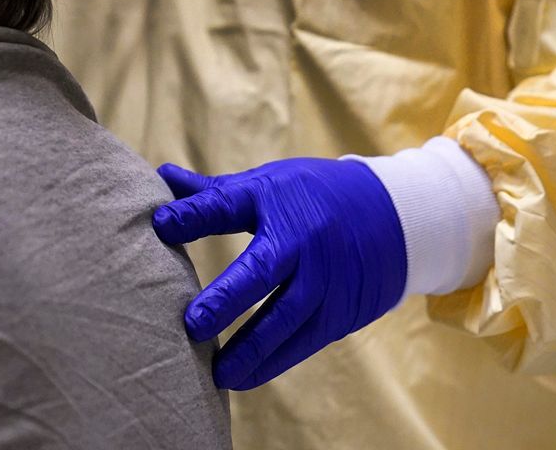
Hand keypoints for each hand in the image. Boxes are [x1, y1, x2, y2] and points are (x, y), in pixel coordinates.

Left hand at [153, 158, 406, 389]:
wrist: (395, 215)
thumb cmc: (313, 198)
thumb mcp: (268, 185)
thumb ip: (213, 194)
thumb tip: (161, 176)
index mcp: (277, 201)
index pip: (229, 205)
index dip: (194, 215)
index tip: (160, 225)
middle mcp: (304, 241)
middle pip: (264, 271)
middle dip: (229, 299)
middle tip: (192, 325)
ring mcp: (327, 278)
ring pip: (287, 317)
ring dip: (252, 348)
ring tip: (216, 372)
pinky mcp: (341, 310)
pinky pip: (305, 341)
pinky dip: (274, 361)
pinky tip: (243, 378)